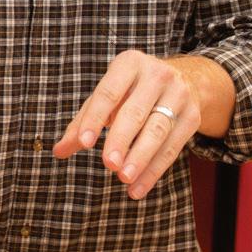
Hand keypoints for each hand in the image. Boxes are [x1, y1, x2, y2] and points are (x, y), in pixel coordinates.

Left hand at [53, 50, 197, 198]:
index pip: (108, 93)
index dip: (95, 118)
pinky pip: (172, 148)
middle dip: (121, 140)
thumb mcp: (108, 96)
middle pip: (135, 112)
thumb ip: (82, 122)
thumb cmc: (132, 91)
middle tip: (109, 164)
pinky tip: (137, 188)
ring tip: (123, 179)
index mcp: (129, 63)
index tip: (84, 143)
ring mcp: (179, 95)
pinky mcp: (192, 117)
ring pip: (157, 131)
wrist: (186, 79)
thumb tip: (59, 151)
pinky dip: (154, 171)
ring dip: (140, 158)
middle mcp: (157, 75)